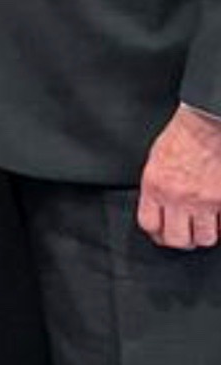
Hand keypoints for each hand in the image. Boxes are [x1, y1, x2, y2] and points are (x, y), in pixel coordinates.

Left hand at [138, 104, 220, 249]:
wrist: (206, 124)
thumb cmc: (182, 138)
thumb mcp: (156, 161)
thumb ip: (156, 188)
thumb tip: (158, 208)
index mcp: (155, 186)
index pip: (149, 224)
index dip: (157, 233)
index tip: (162, 233)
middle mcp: (178, 197)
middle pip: (177, 239)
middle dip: (181, 240)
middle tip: (186, 234)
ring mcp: (204, 200)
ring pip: (204, 238)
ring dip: (205, 234)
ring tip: (205, 226)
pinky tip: (218, 218)